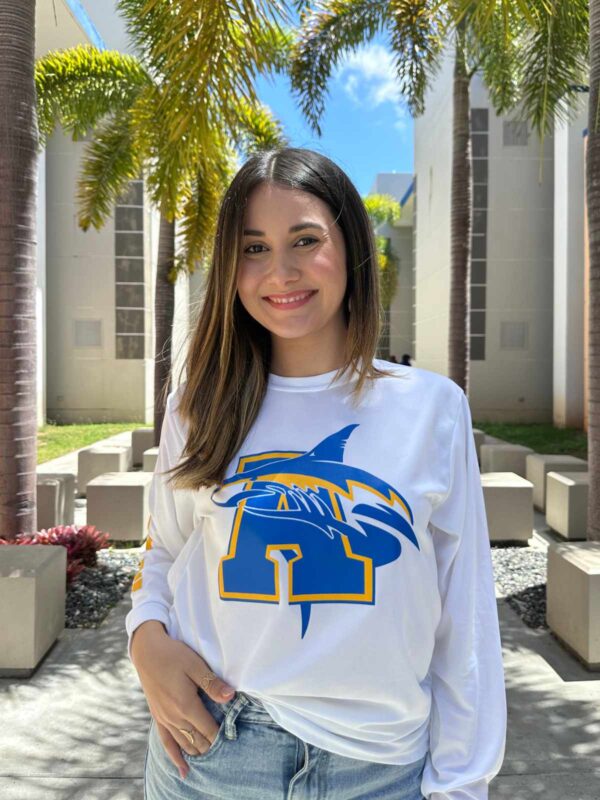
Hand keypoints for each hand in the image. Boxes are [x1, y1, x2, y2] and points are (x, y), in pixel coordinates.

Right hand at [130, 621, 235, 778]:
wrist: (147, 651)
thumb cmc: (173, 655)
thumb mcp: (196, 665)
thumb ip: (212, 684)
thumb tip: (231, 697)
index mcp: (186, 706)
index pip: (209, 730)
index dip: (222, 737)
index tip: (235, 739)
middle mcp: (174, 717)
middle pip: (198, 741)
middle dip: (212, 747)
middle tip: (228, 750)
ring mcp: (164, 719)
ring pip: (184, 744)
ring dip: (198, 752)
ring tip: (212, 759)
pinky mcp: (157, 717)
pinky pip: (166, 743)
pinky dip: (176, 757)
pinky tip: (183, 770)